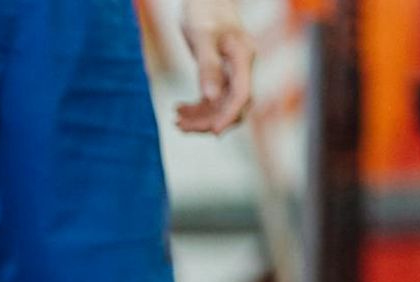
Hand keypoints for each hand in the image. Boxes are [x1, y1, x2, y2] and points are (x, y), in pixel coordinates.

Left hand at [175, 0, 252, 135]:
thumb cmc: (204, 10)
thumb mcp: (202, 37)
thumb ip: (208, 67)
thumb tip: (210, 98)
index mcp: (243, 58)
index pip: (242, 95)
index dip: (229, 116)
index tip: (212, 132)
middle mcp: (243, 66)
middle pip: (233, 105)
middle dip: (208, 120)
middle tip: (180, 126)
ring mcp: (233, 70)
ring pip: (222, 104)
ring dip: (200, 117)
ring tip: (176, 121)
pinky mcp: (222, 71)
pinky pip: (214, 97)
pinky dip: (198, 107)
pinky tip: (179, 110)